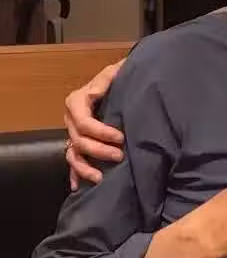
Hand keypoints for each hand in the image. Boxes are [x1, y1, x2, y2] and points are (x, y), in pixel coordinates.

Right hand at [64, 59, 125, 189]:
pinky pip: (73, 161)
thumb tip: (95, 93)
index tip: (121, 137)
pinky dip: (75, 174)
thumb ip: (106, 79)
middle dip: (99, 151)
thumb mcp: (114, 72)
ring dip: (86, 168)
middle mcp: (71, 119)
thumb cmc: (120, 76)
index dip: (101, 132)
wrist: (124, 81)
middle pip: (79, 141)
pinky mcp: (79, 143)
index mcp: (77, 102)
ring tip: (101, 178)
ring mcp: (73, 133)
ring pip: (73, 154)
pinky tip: (78, 186)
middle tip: (120, 156)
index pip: (84, 122)